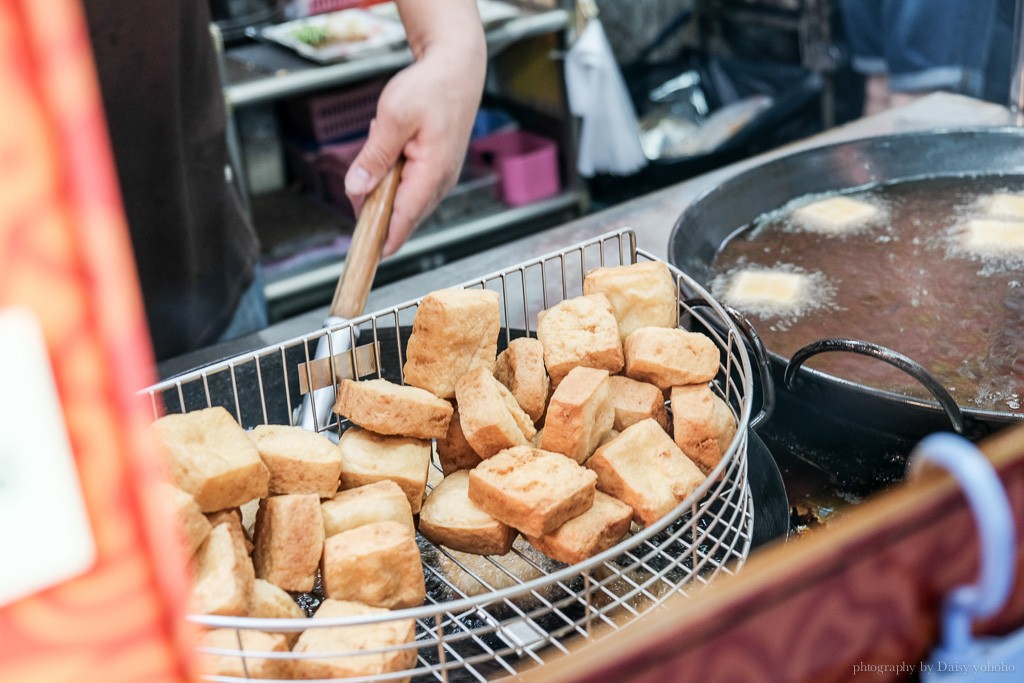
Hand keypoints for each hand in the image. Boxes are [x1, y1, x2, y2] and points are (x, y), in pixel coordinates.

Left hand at [345, 0, 485, 256]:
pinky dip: (393, 180)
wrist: (456, 68)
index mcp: (433, 172)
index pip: (405, 219)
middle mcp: (441, 181)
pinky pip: (410, 187)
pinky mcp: (436, 169)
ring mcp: (441, 177)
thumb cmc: (431, 87)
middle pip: (405, 217)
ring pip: (406, 203)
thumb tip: (356, 189)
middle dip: (378, 217)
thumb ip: (374, 157)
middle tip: (355, 206)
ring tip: (377, 159)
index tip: (366, 258)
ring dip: (385, 193)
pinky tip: (389, 152)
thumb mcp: (393, 117)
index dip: (384, 241)